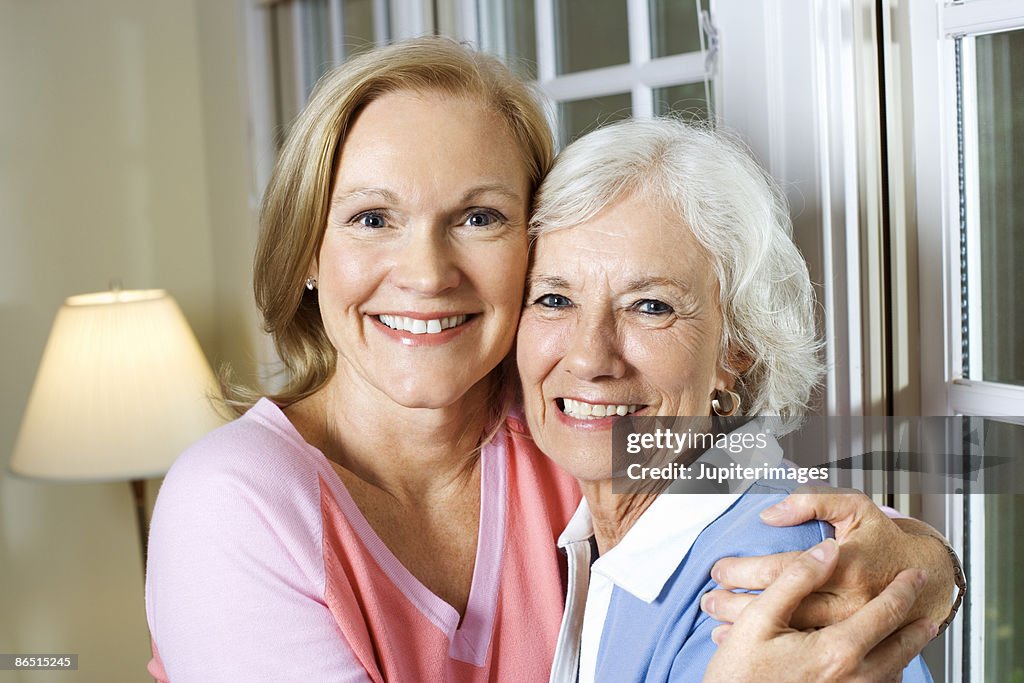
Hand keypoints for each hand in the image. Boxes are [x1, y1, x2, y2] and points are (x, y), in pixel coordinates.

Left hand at [701, 487, 954, 628]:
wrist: (926, 578)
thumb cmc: (883, 539)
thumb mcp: (855, 508)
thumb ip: (812, 503)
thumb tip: (770, 515)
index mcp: (847, 565)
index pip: (784, 568)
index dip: (747, 569)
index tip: (718, 569)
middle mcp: (848, 600)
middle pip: (781, 605)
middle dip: (738, 604)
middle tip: (708, 599)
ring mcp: (850, 627)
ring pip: (789, 632)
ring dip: (750, 629)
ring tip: (714, 621)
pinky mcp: (849, 643)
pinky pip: (805, 648)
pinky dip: (773, 646)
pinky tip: (745, 643)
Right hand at [702, 539, 937, 681]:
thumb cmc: (739, 674)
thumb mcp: (759, 619)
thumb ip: (796, 580)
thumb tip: (826, 551)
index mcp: (837, 650)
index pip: (884, 614)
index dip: (903, 591)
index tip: (915, 576)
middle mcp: (853, 679)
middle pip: (900, 649)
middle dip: (917, 627)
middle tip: (929, 611)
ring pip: (893, 674)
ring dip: (906, 654)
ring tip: (912, 640)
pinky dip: (888, 677)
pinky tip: (883, 672)